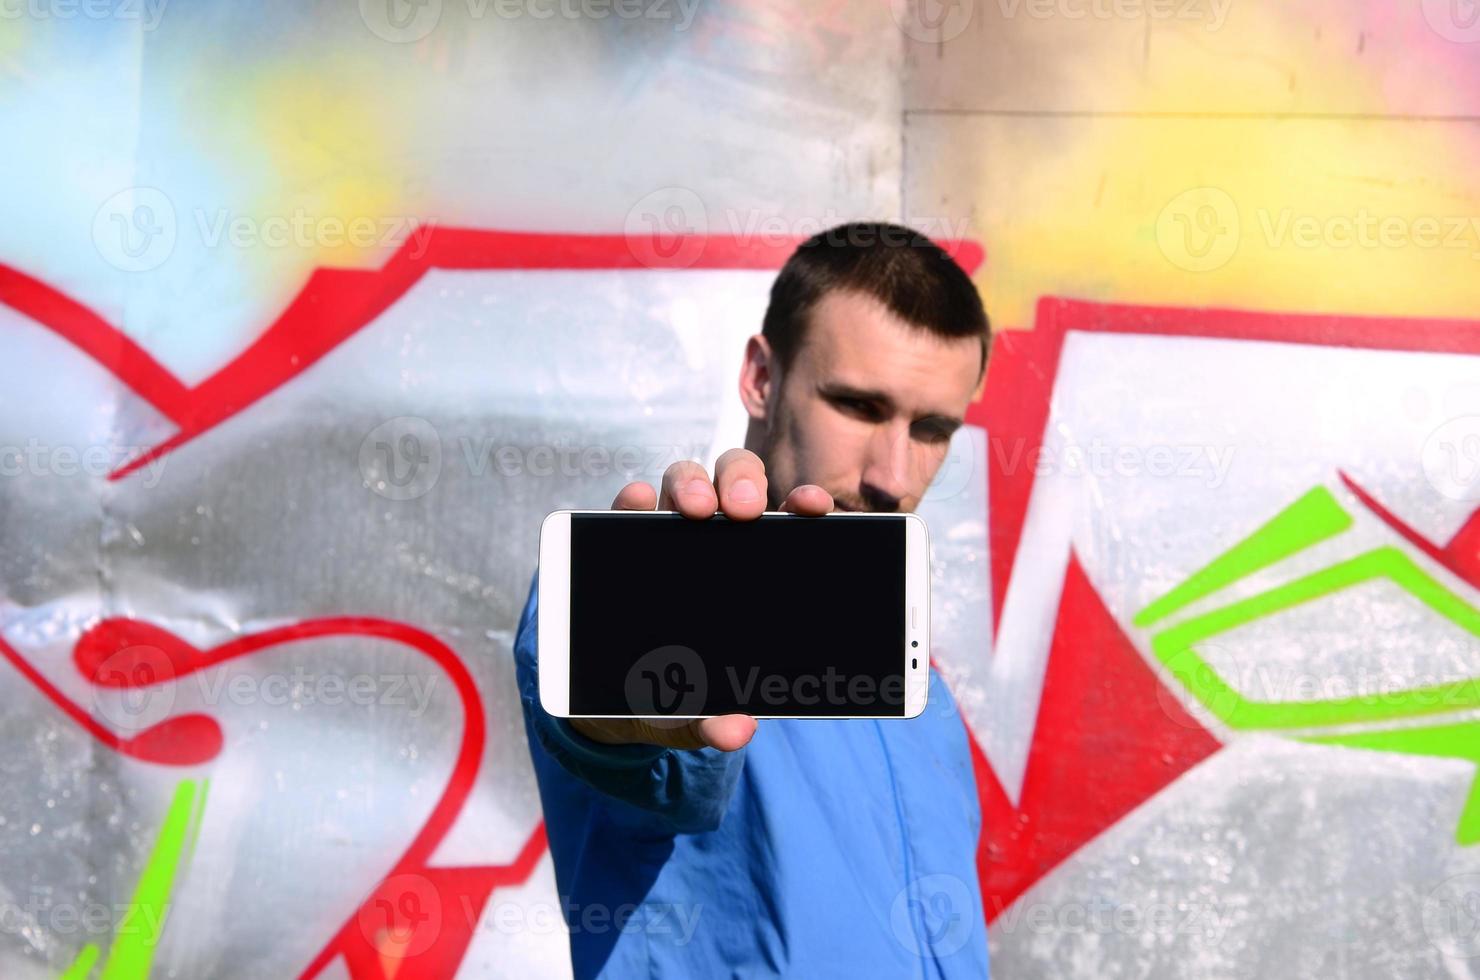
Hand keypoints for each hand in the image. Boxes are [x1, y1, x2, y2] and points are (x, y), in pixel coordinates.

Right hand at [569, 448, 833, 751]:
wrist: (618, 698)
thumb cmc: (678, 692)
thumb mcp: (697, 712)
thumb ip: (716, 720)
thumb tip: (735, 732)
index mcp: (755, 568)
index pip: (786, 521)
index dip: (803, 504)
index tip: (814, 506)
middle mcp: (714, 537)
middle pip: (735, 483)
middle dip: (743, 484)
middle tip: (744, 512)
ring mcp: (666, 532)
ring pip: (685, 481)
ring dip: (692, 484)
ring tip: (695, 509)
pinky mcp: (619, 538)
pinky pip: (627, 504)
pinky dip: (633, 497)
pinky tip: (636, 501)